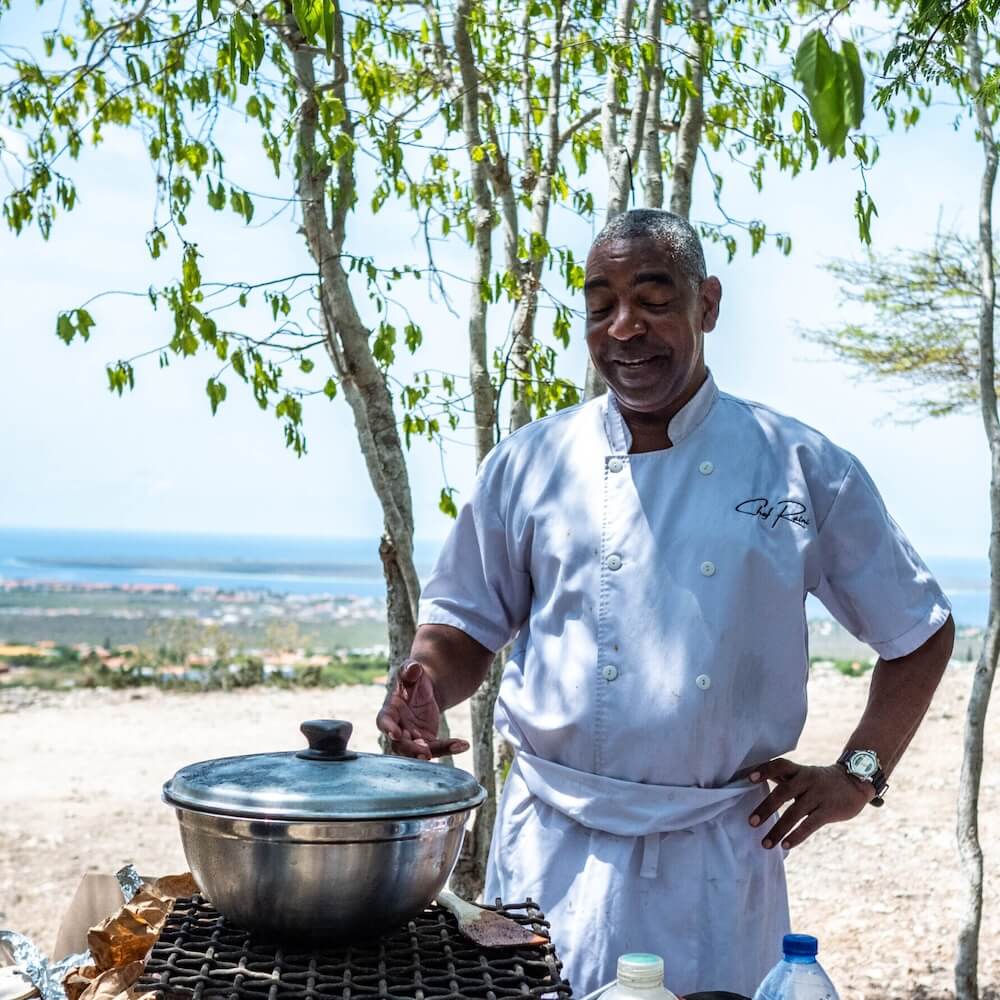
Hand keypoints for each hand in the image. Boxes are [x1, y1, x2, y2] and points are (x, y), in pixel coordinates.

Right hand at [376, 660, 469, 759]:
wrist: (424, 689)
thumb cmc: (412, 679)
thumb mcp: (410, 671)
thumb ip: (409, 669)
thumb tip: (413, 668)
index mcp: (390, 711)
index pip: (384, 722)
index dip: (388, 728)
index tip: (395, 734)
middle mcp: (398, 728)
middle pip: (400, 744)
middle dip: (411, 749)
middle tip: (424, 752)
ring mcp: (412, 737)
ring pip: (419, 750)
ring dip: (433, 752)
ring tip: (453, 746)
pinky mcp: (426, 741)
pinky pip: (437, 748)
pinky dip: (449, 747)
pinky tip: (464, 745)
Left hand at [748, 758, 872, 850]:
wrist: (855, 782)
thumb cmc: (821, 780)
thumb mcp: (804, 773)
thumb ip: (784, 777)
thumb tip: (754, 778)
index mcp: (799, 770)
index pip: (779, 765)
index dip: (764, 770)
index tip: (748, 778)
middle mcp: (807, 781)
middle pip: (783, 792)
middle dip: (766, 808)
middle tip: (751, 822)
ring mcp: (818, 796)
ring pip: (794, 813)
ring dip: (778, 829)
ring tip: (765, 843)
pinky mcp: (829, 811)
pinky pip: (809, 825)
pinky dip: (796, 836)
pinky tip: (785, 845)